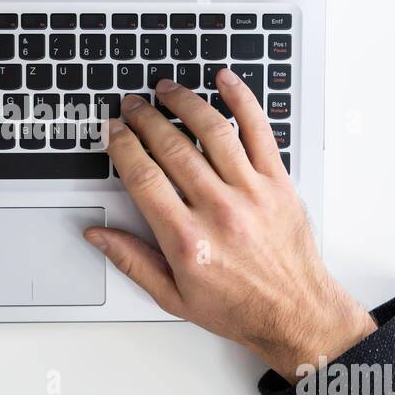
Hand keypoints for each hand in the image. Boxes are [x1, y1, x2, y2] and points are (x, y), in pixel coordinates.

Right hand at [84, 69, 374, 380]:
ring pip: (212, 131)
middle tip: (132, 105)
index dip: (123, 147)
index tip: (114, 132)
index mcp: (188, 240)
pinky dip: (243, 100)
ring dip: (184, 103)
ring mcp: (251, 192)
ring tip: (166, 89)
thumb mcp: (173, 296)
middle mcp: (219, 211)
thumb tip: (98, 234)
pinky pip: (260, 131)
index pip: (144, 178)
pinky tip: (226, 81)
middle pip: (172, 147)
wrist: (296, 314)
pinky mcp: (278, 183)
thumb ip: (132, 260)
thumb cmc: (238, 307)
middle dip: (145, 119)